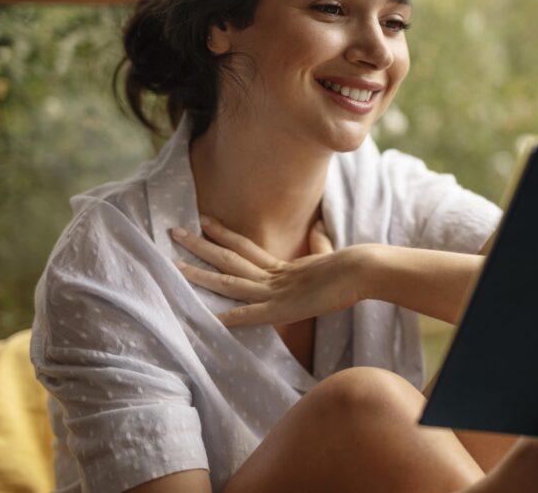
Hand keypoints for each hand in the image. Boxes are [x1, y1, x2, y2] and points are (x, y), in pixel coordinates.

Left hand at [170, 215, 364, 326]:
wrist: (363, 269)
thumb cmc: (352, 265)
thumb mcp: (329, 255)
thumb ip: (318, 244)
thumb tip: (319, 226)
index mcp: (284, 265)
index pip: (246, 247)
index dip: (223, 234)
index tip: (203, 221)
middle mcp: (273, 275)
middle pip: (229, 258)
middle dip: (200, 245)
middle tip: (173, 230)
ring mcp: (275, 292)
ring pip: (229, 281)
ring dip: (201, 273)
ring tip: (174, 264)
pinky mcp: (282, 309)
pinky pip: (248, 314)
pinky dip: (227, 316)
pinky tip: (205, 317)